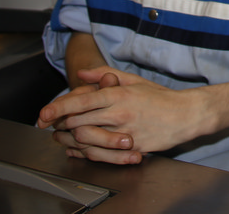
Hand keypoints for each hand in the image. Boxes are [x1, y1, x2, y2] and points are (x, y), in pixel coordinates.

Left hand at [37, 67, 205, 164]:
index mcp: (118, 94)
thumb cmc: (160, 97)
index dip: (57, 108)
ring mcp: (124, 133)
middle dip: (60, 124)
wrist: (185, 115)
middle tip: (52, 123)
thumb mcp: (133, 80)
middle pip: (77, 122)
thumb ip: (105, 74)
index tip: (43, 113)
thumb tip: (82, 74)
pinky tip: (80, 147)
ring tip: (65, 135)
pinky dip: (85, 151)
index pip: (80, 101)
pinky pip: (100, 153)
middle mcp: (119, 114)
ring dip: (71, 138)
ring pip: (85, 139)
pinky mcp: (129, 149)